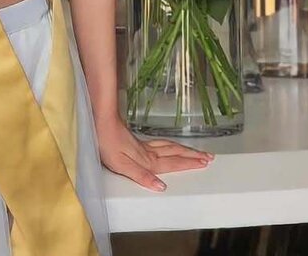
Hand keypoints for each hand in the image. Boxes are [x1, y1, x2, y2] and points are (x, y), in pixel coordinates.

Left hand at [96, 116, 213, 191]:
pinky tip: (169, 146)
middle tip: (208, 157)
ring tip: (195, 151)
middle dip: (192, 155)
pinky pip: (160, 143)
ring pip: (169, 146)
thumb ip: (142, 176)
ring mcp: (142, 145)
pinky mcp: (136, 141)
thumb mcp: (122, 165)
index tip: (205, 164)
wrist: (99, 121)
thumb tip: (162, 187)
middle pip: (175, 152)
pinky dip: (171, 145)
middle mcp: (148, 152)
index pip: (173, 163)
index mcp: (147, 160)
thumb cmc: (107, 143)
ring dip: (184, 149)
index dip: (189, 164)